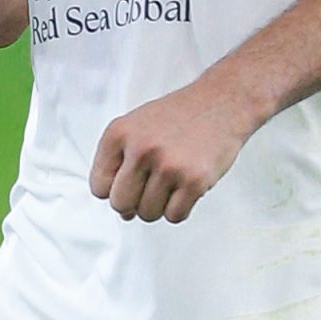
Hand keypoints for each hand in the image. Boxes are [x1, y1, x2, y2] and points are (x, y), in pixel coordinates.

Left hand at [90, 76, 265, 223]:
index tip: (131, 179)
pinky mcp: (194, 180)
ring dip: (159, 205)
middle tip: (152, 185)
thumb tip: (124, 214)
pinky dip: (180, 208)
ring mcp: (168, 166)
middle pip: (120, 204)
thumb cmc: (178, 117)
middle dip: (134, 203)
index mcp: (119, 133)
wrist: (222, 102)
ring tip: (172, 181)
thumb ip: (120, 165)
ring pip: (148, 214)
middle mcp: (141, 148)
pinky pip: (174, 216)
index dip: (115, 188)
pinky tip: (186, 186)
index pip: (98, 186)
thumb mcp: (137, 126)